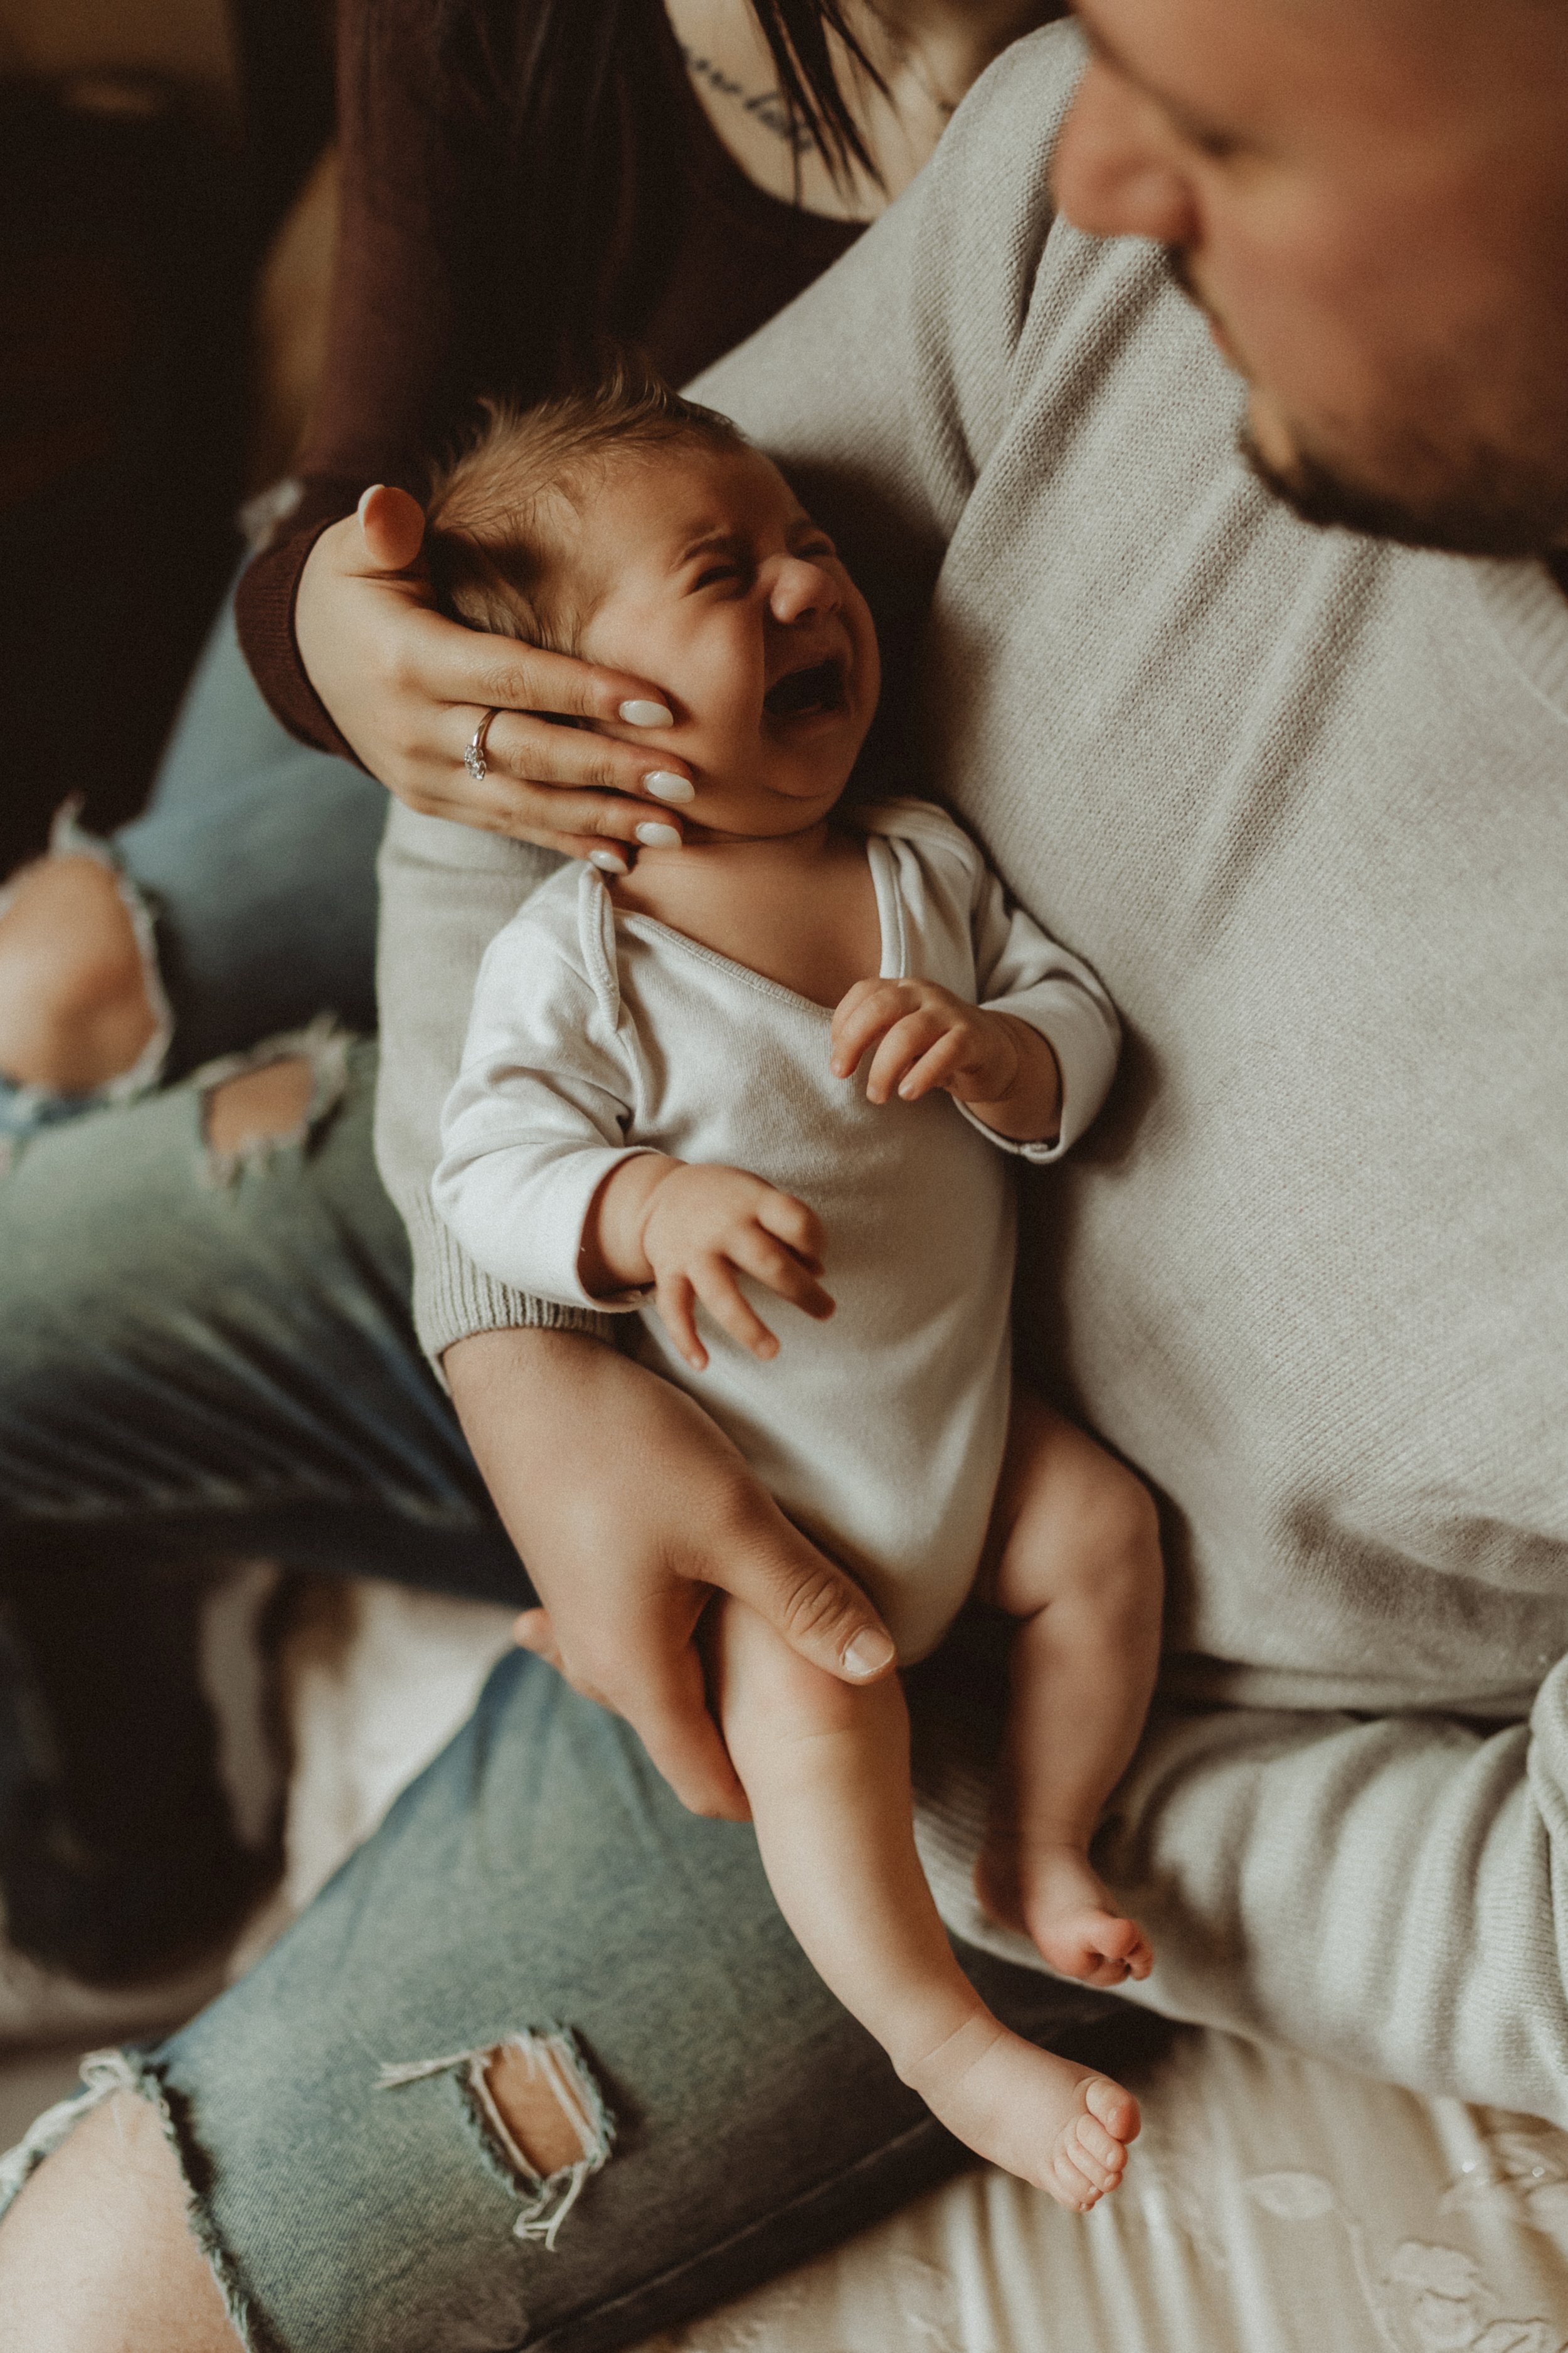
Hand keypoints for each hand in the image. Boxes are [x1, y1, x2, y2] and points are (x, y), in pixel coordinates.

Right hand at [293, 484, 695, 862]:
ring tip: (672, 831)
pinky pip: (508, 827)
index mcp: (408, 660)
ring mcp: (423, 776)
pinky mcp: (434, 802)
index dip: (585, 692)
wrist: (304, 657)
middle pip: (529, 754)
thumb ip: (384, 528)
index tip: (659, 705)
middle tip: (687, 782)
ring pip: (524, 805)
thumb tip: (388, 502)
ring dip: (601, 820)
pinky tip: (623, 856)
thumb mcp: (358, 549)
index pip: (511, 679)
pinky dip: (565, 842)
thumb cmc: (357, 588)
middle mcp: (415, 729)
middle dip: (611, 770)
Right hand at [445, 1328, 894, 1816]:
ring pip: (669, 1676)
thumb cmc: (630, 1449)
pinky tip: (714, 1592)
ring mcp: (582, 1619)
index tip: (830, 1773)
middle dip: (755, 1728)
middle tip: (828, 1702)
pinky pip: (644, 1631)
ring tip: (781, 1640)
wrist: (526, 1377)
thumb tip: (880, 1667)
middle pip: (691, 1734)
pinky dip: (688, 1627)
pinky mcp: (582, 1576)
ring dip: (722, 1669)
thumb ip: (807, 1601)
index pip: (708, 1786)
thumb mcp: (736, 1524)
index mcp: (633, 1673)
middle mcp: (598, 1663)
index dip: (771, 1792)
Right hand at [614, 1159, 833, 1370]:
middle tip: (826, 1312)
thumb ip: (789, 1231)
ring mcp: (694, 1252)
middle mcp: (723, 1227)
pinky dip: (685, 1339)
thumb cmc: (729, 1201)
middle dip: (800, 1290)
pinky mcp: (669, 1273)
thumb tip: (819, 1272)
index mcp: (753, 1203)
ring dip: (748, 1326)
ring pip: (721, 1294)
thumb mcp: (761, 1199)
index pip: (795, 1219)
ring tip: (772, 1352)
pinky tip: (703, 1365)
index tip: (818, 1254)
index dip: (815, 1239)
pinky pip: (674, 1310)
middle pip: (766, 1261)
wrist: (662, 1193)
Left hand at [831, 979, 1021, 1105]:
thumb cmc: (937, 1047)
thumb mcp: (902, 1036)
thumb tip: (841, 1059)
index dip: (842, 1022)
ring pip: (909, 1033)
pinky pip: (944, 1053)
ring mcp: (950, 1014)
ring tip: (877, 1095)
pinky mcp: (972, 1039)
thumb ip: (875, 1037)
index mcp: (903, 989)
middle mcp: (925, 994)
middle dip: (853, 1041)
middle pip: (881, 1006)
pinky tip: (907, 1093)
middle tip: (840, 1073)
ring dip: (884, 1067)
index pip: (865, 992)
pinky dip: (921, 1075)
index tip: (838, 1058)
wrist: (995, 1053)